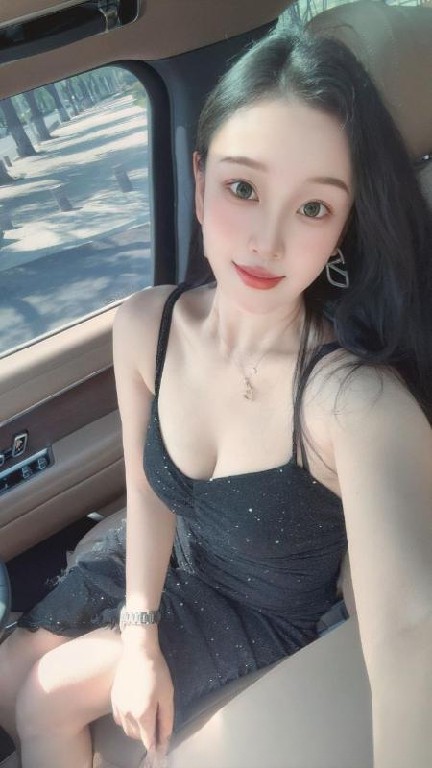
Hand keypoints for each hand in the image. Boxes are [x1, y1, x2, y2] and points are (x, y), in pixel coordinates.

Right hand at [111, 643, 173, 763]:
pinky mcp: (113, 700)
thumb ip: (166, 720)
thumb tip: (164, 740)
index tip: (160, 749)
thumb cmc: (157, 672)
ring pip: (127, 729)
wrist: (139, 652)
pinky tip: (134, 710)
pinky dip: (127, 721)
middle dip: (147, 736)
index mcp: (143, 714)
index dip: (155, 747)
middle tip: (156, 725)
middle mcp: (128, 714)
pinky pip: (120, 719)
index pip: (148, 741)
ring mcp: (118, 707)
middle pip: (137, 736)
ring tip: (146, 717)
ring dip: (137, 729)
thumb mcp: (167, 696)